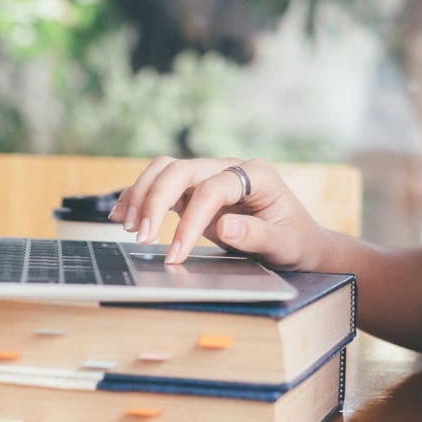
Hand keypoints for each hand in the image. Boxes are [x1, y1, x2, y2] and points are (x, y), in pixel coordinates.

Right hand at [110, 156, 326, 265]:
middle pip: (181, 169)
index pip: (213, 188)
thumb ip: (256, 235)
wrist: (298, 242)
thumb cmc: (295, 241)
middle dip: (156, 199)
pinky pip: (161, 185)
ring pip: (165, 170)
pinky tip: (123, 216)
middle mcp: (229, 168)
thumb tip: (224, 227)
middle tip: (143, 235)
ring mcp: (209, 176)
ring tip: (129, 226)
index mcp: (256, 174)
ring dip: (142, 194)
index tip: (176, 253)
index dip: (191, 220)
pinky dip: (139, 197)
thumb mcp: (284, 243)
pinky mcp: (194, 190)